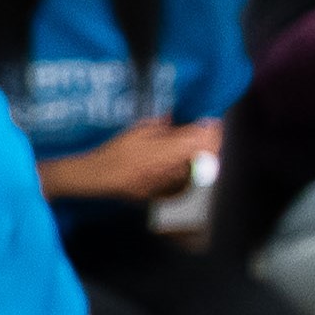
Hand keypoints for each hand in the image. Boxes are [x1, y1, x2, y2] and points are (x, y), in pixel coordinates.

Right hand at [39, 117, 206, 201]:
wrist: (102, 176)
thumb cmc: (119, 150)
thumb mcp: (142, 129)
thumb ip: (166, 124)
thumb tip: (179, 119)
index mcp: (176, 149)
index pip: (207, 137)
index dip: (212, 127)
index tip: (209, 120)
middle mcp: (180, 168)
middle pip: (210, 154)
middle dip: (211, 141)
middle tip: (205, 132)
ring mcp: (176, 184)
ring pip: (202, 169)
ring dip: (202, 157)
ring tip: (194, 148)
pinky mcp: (169, 194)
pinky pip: (190, 184)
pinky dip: (192, 174)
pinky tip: (184, 168)